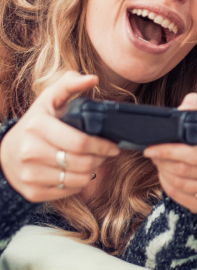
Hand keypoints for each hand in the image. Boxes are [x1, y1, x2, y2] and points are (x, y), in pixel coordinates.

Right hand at [0, 71, 119, 202]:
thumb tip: (92, 78)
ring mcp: (29, 174)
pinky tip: (77, 172)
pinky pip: (68, 191)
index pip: (79, 142)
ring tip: (93, 162)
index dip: (102, 146)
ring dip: (92, 171)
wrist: (7, 152)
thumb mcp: (50, 100)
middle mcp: (29, 151)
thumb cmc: (37, 123)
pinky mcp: (32, 191)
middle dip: (100, 159)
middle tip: (105, 154)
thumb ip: (70, 84)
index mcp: (37, 126)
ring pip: (77, 179)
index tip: (113, 146)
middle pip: (81, 162)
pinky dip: (79, 183)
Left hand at [143, 93, 196, 214]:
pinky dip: (169, 188)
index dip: (169, 151)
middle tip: (152, 154)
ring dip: (164, 173)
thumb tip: (188, 102)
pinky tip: (168, 178)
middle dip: (163, 162)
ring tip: (160, 164)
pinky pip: (182, 198)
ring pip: (182, 184)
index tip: (150, 148)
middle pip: (186, 170)